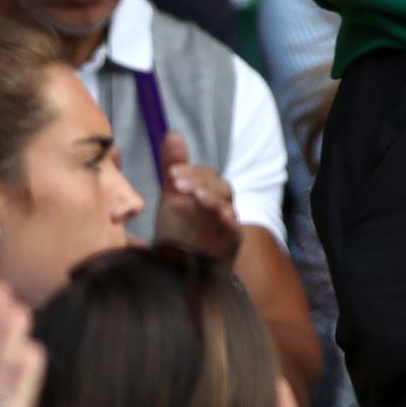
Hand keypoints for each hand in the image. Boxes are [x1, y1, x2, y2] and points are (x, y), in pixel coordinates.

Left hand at [152, 130, 241, 259]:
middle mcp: (219, 206)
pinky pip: (234, 230)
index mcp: (206, 193)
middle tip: (177, 184)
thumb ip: (174, 168)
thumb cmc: (177, 234)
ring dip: (211, 197)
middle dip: (199, 182)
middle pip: (219, 186)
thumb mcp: (171, 199)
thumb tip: (172, 133)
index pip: (206, 175)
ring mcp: (226, 226)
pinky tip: (220, 216)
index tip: (171, 174)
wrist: (175, 273)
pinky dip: (228, 221)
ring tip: (195, 196)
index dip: (190, 171)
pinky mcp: (230, 245)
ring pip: (226, 204)